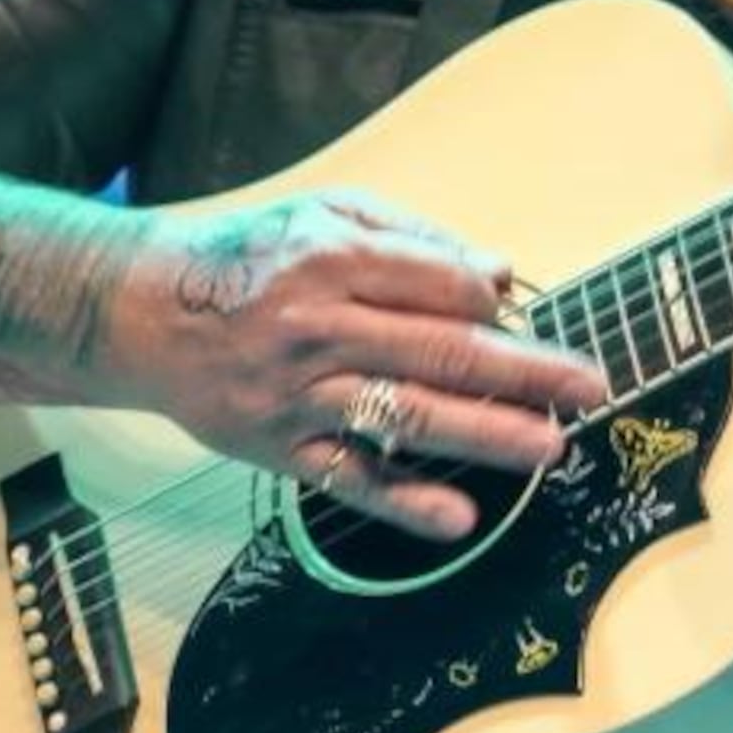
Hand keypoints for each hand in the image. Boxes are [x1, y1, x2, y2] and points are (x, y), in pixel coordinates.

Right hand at [104, 189, 613, 541]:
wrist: (143, 310)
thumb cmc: (251, 254)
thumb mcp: (326, 213)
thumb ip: (414, 239)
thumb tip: (498, 272)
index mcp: (333, 259)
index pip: (440, 282)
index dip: (493, 300)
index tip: (524, 314)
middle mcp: (317, 327)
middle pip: (440, 352)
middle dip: (526, 373)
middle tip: (590, 388)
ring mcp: (298, 394)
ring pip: (406, 417)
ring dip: (485, 435)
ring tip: (550, 447)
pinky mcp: (279, 447)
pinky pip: (348, 480)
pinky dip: (404, 502)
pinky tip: (460, 518)